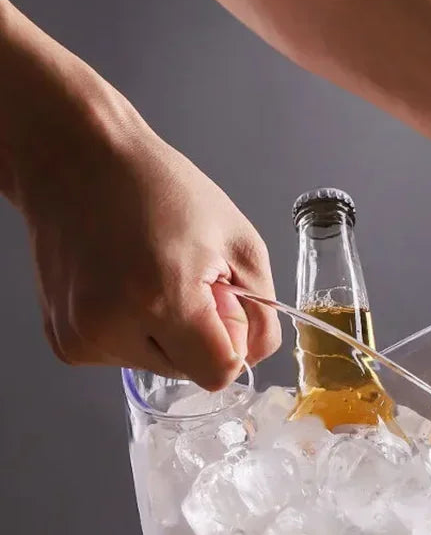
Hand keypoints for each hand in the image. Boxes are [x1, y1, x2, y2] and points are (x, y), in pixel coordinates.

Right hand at [15, 102, 279, 389]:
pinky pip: (126, 356)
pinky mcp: (66, 342)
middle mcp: (112, 328)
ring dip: (167, 334)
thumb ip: (260, 313)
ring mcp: (82, 338)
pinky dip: (135, 332)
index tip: (219, 302)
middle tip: (183, 281)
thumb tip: (255, 355)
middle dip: (199, 337)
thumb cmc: (157, 188)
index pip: (220, 373)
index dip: (230, 341)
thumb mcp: (240, 242)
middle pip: (190, 373)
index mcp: (161, 300)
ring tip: (149, 278)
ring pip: (159, 366)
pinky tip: (124, 288)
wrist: (76, 161)